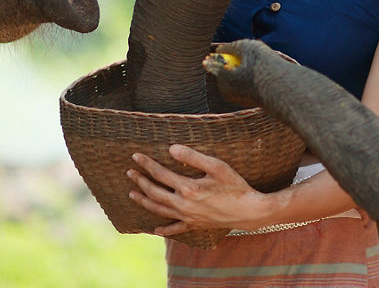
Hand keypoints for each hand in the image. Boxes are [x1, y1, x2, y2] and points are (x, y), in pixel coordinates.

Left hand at [127, 144, 271, 234]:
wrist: (249, 211)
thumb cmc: (235, 186)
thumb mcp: (217, 166)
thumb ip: (193, 157)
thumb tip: (171, 148)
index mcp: (188, 188)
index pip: (160, 174)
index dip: (147, 164)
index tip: (136, 156)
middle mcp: (184, 204)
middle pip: (155, 192)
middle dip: (141, 181)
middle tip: (129, 172)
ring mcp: (188, 217)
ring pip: (160, 210)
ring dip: (144, 201)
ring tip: (132, 194)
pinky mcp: (195, 225)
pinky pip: (175, 229)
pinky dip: (164, 229)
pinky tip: (155, 229)